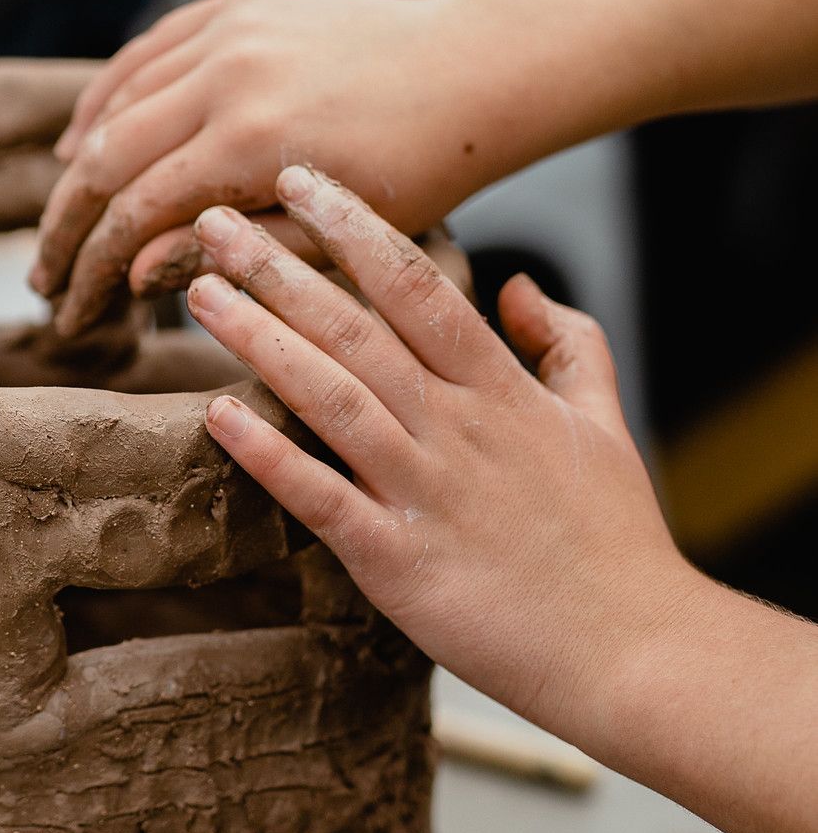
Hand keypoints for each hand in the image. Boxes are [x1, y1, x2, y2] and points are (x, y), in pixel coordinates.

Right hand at [30, 0, 537, 337]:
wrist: (471, 68)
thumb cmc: (420, 168)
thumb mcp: (334, 234)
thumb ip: (232, 253)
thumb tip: (135, 274)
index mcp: (251, 143)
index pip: (134, 214)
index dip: (92, 272)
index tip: (73, 317)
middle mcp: (227, 77)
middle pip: (104, 157)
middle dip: (66, 227)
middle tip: (45, 282)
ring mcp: (227, 32)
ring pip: (115, 99)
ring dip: (77, 165)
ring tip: (61, 222)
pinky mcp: (236, 5)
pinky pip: (146, 51)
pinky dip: (106, 96)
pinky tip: (84, 136)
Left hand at [186, 167, 692, 752]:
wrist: (632, 651)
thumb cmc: (615, 543)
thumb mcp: (605, 423)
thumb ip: (570, 344)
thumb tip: (518, 286)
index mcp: (502, 391)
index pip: (416, 285)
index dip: (354, 226)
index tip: (300, 181)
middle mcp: (458, 429)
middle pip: (356, 328)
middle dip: (279, 268)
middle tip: (212, 222)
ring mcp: (425, 493)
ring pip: (329, 396)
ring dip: (259, 341)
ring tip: (200, 296)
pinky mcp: (397, 561)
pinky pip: (320, 497)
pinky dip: (268, 455)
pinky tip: (217, 415)